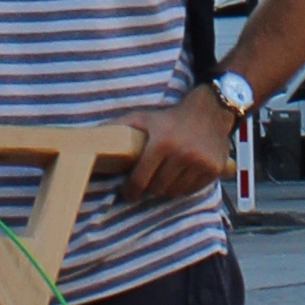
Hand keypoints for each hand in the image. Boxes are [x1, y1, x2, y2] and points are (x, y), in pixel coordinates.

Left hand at [122, 89, 237, 205]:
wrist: (210, 111)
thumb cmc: (170, 117)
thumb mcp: (143, 117)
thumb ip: (119, 126)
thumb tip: (91, 135)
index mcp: (162, 142)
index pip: (141, 178)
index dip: (132, 190)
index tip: (129, 193)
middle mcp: (183, 153)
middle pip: (158, 188)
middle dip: (150, 187)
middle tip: (148, 182)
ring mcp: (200, 163)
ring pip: (175, 192)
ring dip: (167, 188)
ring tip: (164, 177)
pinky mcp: (213, 169)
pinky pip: (192, 190)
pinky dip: (184, 187)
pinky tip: (180, 175)